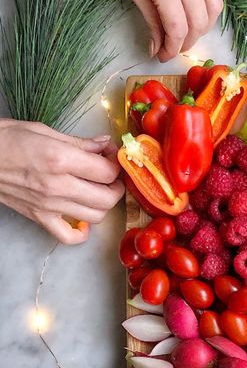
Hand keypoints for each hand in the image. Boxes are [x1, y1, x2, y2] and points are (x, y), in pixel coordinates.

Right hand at [0, 120, 123, 244]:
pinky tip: (83, 219)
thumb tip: (105, 144)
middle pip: (107, 199)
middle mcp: (57, 186)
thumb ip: (79, 143)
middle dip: (115, 188)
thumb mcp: (43, 131)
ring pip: (96, 217)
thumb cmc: (5, 139)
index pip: (106, 172)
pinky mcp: (40, 218)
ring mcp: (49, 206)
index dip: (115, 165)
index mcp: (60, 160)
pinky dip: (82, 233)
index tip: (111, 160)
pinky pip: (69, 237)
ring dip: (103, 206)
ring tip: (97, 193)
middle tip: (110, 178)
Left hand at [113, 0, 245, 62]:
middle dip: (187, 41)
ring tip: (190, 29)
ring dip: (205, 25)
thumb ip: (149, 16)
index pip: (177, 28)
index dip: (172, 49)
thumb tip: (158, 47)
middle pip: (198, 22)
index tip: (164, 56)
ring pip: (214, 6)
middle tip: (174, 46)